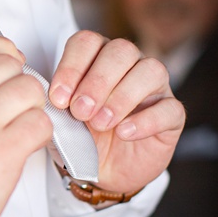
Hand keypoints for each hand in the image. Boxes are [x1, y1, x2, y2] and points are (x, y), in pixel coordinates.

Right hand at [0, 36, 51, 216]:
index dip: (0, 55)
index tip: (7, 69)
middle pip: (10, 64)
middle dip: (16, 85)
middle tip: (12, 110)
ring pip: (31, 90)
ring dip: (31, 109)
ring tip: (18, 130)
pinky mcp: (1, 150)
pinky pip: (41, 124)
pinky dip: (41, 136)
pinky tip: (24, 148)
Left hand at [47, 32, 184, 197]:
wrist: (106, 174)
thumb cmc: (84, 139)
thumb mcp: (61, 122)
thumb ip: (54, 106)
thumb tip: (45, 97)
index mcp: (98, 59)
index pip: (88, 42)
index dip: (72, 66)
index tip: (58, 98)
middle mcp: (130, 66)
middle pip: (121, 50)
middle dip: (97, 80)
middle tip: (80, 111)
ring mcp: (155, 88)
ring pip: (151, 70)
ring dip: (122, 96)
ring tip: (101, 123)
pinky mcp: (172, 115)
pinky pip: (169, 108)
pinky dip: (146, 120)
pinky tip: (125, 133)